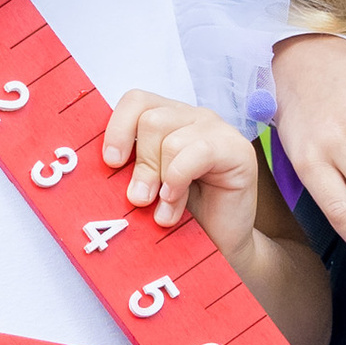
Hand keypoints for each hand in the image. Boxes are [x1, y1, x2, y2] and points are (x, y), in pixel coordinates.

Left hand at [101, 88, 263, 264]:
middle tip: (140, 199)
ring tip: (163, 210)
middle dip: (141, 165)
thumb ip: (129, 168)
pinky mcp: (237, 149)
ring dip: (161, 180)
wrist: (220, 244)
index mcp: (167, 119)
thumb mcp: (147, 187)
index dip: (118, 129)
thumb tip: (107, 163)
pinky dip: (179, 180)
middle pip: (150, 120)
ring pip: (171, 140)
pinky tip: (177, 201)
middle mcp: (192, 117)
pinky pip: (198, 152)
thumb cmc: (181, 215)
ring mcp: (217, 130)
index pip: (136, 100)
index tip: (111, 163)